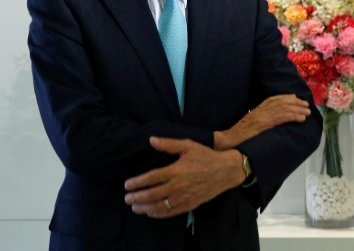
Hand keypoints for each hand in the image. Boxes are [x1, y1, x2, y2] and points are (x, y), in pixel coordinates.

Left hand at [124, 137, 243, 217]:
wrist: (226, 170)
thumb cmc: (206, 156)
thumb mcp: (188, 145)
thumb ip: (168, 144)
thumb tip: (151, 140)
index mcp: (176, 170)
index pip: (152, 178)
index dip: (137, 182)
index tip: (127, 184)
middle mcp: (179, 185)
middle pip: (152, 194)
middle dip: (137, 197)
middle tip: (127, 198)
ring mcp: (184, 196)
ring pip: (160, 206)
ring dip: (145, 208)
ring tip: (135, 207)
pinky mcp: (190, 204)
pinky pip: (171, 212)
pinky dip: (158, 214)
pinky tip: (150, 212)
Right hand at [215, 94, 310, 149]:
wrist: (230, 142)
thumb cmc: (239, 137)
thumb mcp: (251, 125)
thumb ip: (261, 120)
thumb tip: (273, 122)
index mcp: (258, 109)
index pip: (274, 99)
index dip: (287, 98)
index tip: (296, 98)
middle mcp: (261, 110)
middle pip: (282, 102)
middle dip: (296, 103)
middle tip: (306, 105)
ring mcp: (263, 116)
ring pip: (285, 108)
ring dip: (298, 110)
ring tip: (307, 112)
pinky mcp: (265, 123)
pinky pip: (283, 117)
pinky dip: (294, 116)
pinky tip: (301, 118)